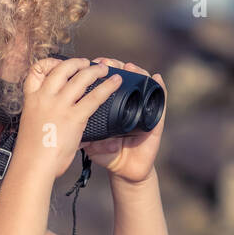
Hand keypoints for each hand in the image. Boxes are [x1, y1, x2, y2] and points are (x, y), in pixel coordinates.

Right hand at [17, 56, 122, 180]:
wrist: (33, 165)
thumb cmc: (32, 154)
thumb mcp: (33, 127)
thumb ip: (45, 117)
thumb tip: (57, 120)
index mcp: (31, 100)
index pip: (36, 71)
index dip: (49, 63)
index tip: (58, 65)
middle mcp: (45, 97)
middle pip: (62, 69)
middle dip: (76, 63)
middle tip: (86, 63)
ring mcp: (59, 105)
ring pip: (80, 78)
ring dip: (94, 70)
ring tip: (104, 69)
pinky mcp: (74, 117)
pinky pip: (94, 97)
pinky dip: (107, 87)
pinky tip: (115, 83)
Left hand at [80, 58, 165, 183]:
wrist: (125, 171)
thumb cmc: (108, 155)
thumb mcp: (91, 144)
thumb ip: (83, 136)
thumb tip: (73, 130)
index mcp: (111, 106)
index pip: (105, 82)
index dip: (99, 71)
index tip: (89, 64)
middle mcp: (127, 104)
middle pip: (123, 77)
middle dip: (115, 66)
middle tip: (105, 63)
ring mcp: (142, 110)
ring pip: (142, 84)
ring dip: (137, 72)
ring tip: (129, 67)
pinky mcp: (155, 120)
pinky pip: (160, 101)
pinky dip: (160, 88)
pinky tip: (156, 78)